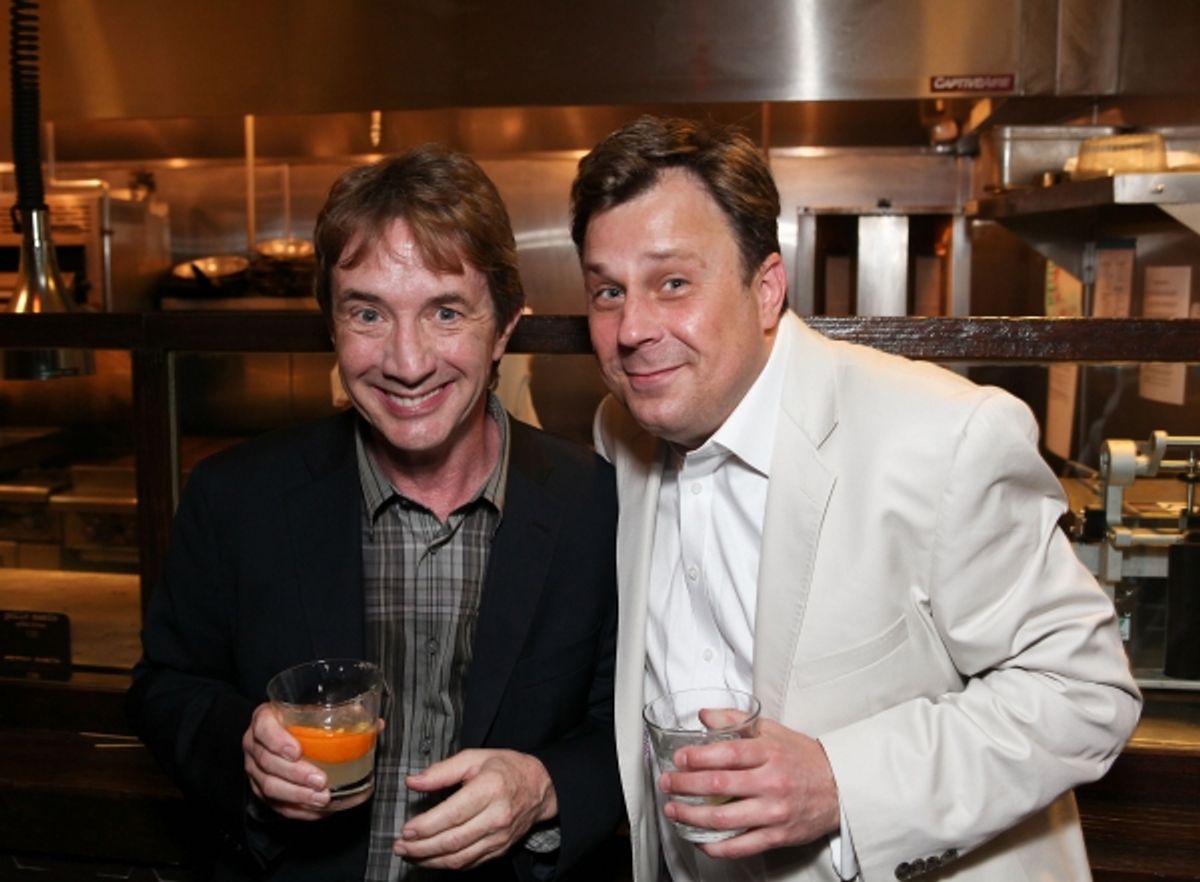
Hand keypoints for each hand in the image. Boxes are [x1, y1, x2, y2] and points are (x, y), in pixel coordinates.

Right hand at [241, 702, 371, 819]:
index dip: (278, 740)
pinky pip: (276, 805)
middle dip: (296, 774)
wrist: (277, 735)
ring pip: (270, 787)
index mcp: (264, 719)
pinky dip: (298, 809)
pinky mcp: (260, 791)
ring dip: (297, 795)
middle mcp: (254, 745)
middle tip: (320, 780)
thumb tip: (376, 725)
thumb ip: (343, 715)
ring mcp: (254, 770)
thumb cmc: (298, 721)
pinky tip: (318, 811)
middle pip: (269, 763)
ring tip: (322, 798)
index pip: (264, 728)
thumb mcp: (314, 711)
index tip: (297, 751)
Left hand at [393, 749, 557, 869]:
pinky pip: (469, 863)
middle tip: (400, 846)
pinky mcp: (499, 849)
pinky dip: (446, 864)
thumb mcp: (474, 758)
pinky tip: (431, 859)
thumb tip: (413, 781)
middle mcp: (496, 816)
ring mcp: (499, 837)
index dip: (425, 826)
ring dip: (430, 860)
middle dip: (421, 848)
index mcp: (489, 789)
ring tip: (409, 855)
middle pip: (452, 840)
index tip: (406, 830)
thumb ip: (442, 770)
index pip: (452, 815)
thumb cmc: (506, 768)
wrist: (540, 787)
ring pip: (459, 857)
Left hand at [660, 714, 840, 858]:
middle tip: (667, 784)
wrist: (841, 786)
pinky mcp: (777, 835)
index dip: (696, 757)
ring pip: (724, 819)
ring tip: (674, 810)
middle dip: (684, 786)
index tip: (679, 759)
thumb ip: (736, 720)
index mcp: (769, 753)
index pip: (726, 754)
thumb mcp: (772, 730)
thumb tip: (705, 716)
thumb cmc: (803, 758)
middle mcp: (771, 782)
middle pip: (718, 786)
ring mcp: (774, 812)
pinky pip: (740, 846)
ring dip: (691, 817)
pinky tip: (699, 839)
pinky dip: (715, 846)